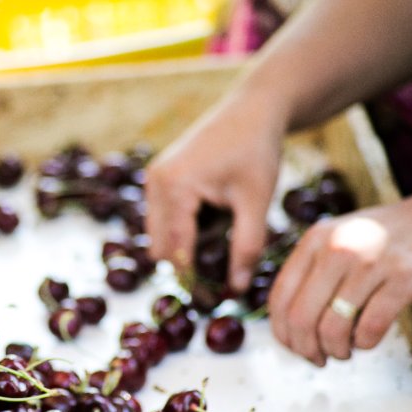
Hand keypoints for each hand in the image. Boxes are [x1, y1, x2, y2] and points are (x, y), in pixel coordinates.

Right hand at [145, 96, 284, 291]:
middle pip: (160, 248)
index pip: (176, 251)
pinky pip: (163, 219)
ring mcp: (153, 179)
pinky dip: (183, 231)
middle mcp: (155, 183)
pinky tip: (214, 224)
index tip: (214, 301)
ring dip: (184, 248)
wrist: (253, 109)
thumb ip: (246, 247)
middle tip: (219, 282)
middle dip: (186, 267)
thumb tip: (236, 289)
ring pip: (159, 236)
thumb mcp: (256, 201)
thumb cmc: (257, 150)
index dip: (194, 280)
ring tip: (222, 248)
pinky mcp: (159, 178)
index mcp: (174, 187)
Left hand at [268, 190, 411, 365]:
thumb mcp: (337, 239)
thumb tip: (288, 326)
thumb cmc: (385, 238)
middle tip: (319, 359)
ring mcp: (371, 261)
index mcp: (314, 241)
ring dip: (336, 350)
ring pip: (333, 327)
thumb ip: (311, 271)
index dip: (282, 333)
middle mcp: (337, 248)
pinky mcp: (405, 276)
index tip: (295, 348)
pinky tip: (367, 340)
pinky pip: (371, 326)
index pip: (279, 298)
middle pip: (301, 317)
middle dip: (306, 349)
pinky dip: (364, 343)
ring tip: (345, 351)